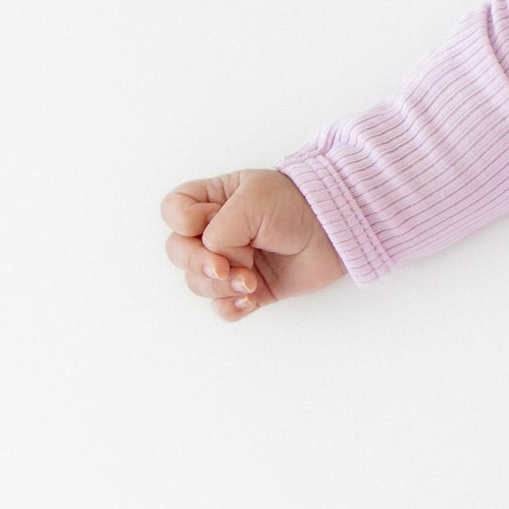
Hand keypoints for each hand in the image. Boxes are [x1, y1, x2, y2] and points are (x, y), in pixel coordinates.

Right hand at [161, 169, 345, 321]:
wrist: (335, 229)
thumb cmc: (296, 204)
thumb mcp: (252, 200)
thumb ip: (219, 230)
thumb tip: (212, 260)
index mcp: (211, 200)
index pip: (173, 212)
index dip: (182, 222)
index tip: (207, 223)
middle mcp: (215, 232)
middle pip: (177, 252)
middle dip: (198, 264)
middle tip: (224, 267)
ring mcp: (231, 262)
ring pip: (198, 284)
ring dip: (219, 287)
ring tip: (249, 280)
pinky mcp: (250, 288)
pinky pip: (223, 308)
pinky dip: (231, 307)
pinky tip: (249, 298)